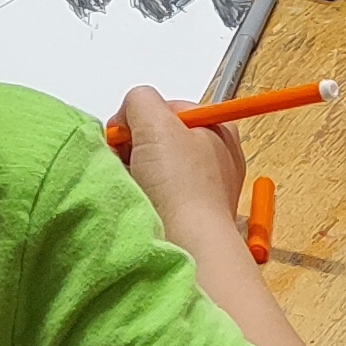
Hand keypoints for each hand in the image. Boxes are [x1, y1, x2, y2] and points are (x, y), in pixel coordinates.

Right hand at [118, 85, 249, 238]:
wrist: (189, 245)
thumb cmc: (181, 186)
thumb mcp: (156, 121)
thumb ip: (140, 100)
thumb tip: (129, 115)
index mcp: (218, 127)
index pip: (166, 109)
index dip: (140, 119)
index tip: (127, 136)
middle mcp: (214, 156)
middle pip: (158, 138)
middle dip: (134, 149)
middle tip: (129, 165)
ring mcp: (203, 187)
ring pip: (153, 167)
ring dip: (134, 174)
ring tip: (134, 189)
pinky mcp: (189, 214)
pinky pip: (156, 195)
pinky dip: (141, 197)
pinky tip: (139, 204)